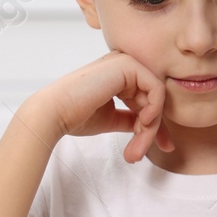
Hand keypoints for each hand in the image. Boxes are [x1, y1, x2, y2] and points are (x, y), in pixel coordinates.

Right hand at [28, 52, 174, 162]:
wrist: (54, 113)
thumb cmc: (76, 116)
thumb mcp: (112, 118)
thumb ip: (132, 118)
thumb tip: (151, 128)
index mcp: (120, 74)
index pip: (148, 99)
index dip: (155, 126)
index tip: (162, 147)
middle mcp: (125, 64)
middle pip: (154, 100)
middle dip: (152, 130)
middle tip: (138, 154)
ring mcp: (126, 62)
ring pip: (157, 97)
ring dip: (150, 128)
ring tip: (135, 149)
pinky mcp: (128, 65)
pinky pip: (156, 89)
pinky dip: (155, 109)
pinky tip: (144, 123)